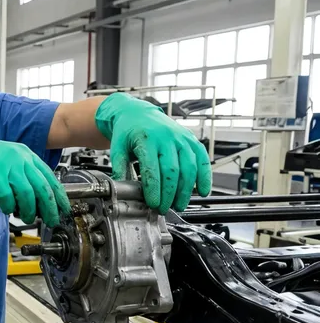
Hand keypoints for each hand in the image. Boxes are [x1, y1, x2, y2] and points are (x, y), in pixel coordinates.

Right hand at [0, 136, 69, 226]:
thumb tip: (40, 198)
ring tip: (25, 217)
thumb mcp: (8, 161)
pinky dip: (8, 207)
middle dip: (49, 209)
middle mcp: (19, 158)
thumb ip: (24, 175)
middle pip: (42, 189)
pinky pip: (8, 199)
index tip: (63, 209)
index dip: (59, 197)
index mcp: (25, 154)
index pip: (49, 178)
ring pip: (27, 196)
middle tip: (50, 221)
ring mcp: (6, 166)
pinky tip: (5, 208)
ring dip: (28, 211)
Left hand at [95, 93, 211, 212]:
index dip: (154, 189)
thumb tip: (121, 189)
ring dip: (186, 190)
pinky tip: (202, 191)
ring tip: (179, 205)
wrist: (138, 113)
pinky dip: (205, 177)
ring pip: (189, 167)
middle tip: (165, 209)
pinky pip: (202, 159)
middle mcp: (166, 137)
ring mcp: (181, 138)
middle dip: (169, 194)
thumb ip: (120, 168)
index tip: (153, 204)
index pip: (152, 169)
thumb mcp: (118, 148)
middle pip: (172, 171)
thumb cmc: (128, 132)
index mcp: (146, 139)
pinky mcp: (191, 140)